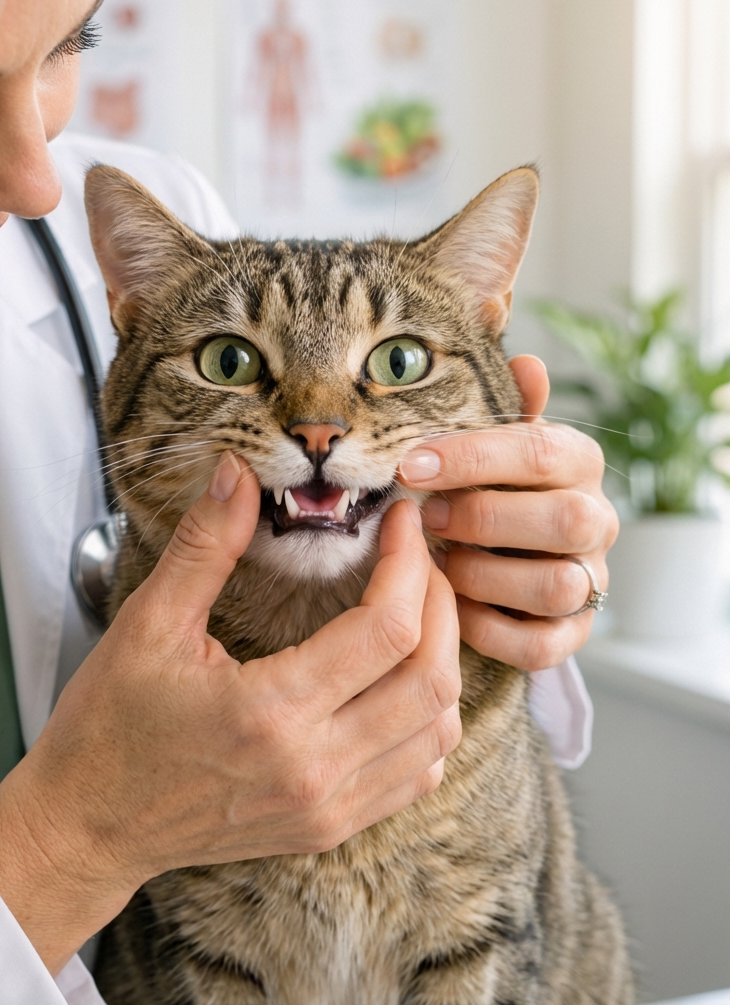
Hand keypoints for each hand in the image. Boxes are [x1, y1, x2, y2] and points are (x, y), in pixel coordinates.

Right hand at [0, 454, 460, 974]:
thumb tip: (239, 471)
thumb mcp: (147, 624)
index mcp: (271, 711)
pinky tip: (403, 681)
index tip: (400, 521)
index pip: (387, 628)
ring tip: (420, 611)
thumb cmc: (109, 725)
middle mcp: (315, 768)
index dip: (409, 563)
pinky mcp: (330, 828)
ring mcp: (329, 808)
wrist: (88, 827)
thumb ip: (203, 544)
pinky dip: (430, 721)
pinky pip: (418, 775)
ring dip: (444, 661)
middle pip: (432, 677)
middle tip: (420, 558)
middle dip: (442, 603)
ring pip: (438, 730)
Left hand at [398, 355, 617, 671]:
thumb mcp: (490, 442)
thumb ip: (504, 407)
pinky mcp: (572, 634)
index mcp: (577, 461)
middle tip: (427, 517)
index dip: (471, 458)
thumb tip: (526, 361)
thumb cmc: (489, 485)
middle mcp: (596, 520)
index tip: (409, 463)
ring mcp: (589, 580)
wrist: (502, 556)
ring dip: (484, 576)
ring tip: (441, 562)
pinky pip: (539, 644)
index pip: (538, 451)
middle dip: (483, 518)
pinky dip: (489, 629)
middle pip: (564, 520)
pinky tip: (454, 607)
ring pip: (554, 586)